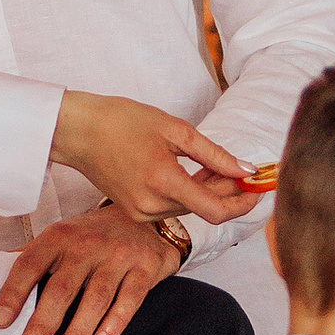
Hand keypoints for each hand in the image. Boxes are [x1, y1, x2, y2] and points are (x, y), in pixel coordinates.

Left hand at [0, 209, 178, 334]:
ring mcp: (118, 255)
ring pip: (96, 298)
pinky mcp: (145, 267)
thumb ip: (32, 257)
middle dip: (42, 325)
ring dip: (77, 334)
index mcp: (59, 237)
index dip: (13, 292)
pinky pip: (130, 299)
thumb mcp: (61, 237)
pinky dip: (115, 323)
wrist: (145, 218)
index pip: (30, 264)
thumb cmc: (93, 235)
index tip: (0, 322)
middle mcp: (87, 244)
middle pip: (62, 288)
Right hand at [48, 93, 265, 227]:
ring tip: (212, 165)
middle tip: (239, 168)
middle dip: (227, 190)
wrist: (78, 131)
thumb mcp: (176, 130)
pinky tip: (190, 173)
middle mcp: (151, 205)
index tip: (257, 190)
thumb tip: (246, 171)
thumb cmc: (122, 122)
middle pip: (205, 209)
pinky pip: (172, 207)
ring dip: (207, 190)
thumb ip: (215, 155)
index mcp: (163, 182)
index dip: (242, 204)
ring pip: (190, 208)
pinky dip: (187, 193)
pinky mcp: (135, 212)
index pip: (215, 212)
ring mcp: (141, 212)